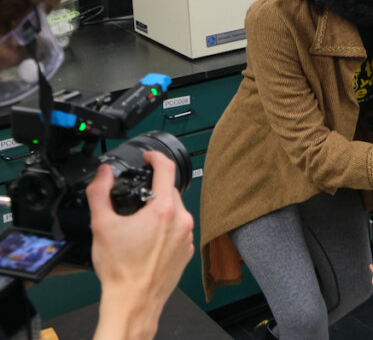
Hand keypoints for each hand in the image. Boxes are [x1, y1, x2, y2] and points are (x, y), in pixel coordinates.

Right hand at [89, 151, 193, 339]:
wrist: (133, 301)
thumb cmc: (120, 270)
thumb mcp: (102, 225)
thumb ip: (100, 193)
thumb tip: (103, 173)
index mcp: (163, 210)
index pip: (167, 169)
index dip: (155, 157)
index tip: (148, 157)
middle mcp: (181, 220)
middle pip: (170, 191)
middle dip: (153, 190)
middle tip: (135, 198)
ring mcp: (187, 236)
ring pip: (175, 210)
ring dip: (159, 210)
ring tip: (138, 224)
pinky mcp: (186, 250)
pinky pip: (178, 229)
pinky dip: (166, 227)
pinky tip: (148, 240)